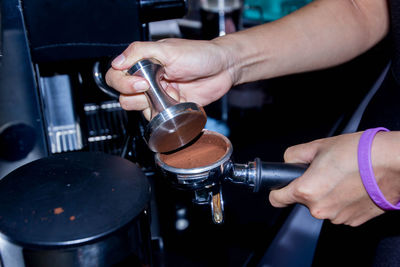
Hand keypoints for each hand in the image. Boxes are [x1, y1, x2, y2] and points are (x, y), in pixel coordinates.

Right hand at [105, 38, 233, 119]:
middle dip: (134, 94)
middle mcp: (147, 79)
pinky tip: (173, 104)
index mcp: (143, 62)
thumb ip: (140, 51)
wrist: (224, 69)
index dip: (123, 82)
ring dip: (148, 105)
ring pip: (136, 108)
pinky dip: (160, 114)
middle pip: (122, 94)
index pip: (116, 74)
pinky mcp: (168, 108)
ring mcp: (157, 95)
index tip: (141, 82)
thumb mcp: (167, 48)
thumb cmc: (200, 54)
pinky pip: (155, 117)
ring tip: (166, 95)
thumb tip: (117, 62)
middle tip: (151, 88)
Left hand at [269, 131, 399, 226]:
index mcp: (307, 190)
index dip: (277, 190)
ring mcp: (337, 217)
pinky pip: (338, 210)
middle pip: (303, 200)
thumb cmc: (360, 153)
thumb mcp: (318, 146)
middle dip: (309, 187)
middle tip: (325, 171)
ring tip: (342, 177)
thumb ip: (295, 155)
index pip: (277, 199)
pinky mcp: (353, 221)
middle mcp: (320, 208)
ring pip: (322, 205)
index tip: (280, 187)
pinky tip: (352, 187)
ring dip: (327, 194)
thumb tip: (288, 161)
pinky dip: (342, 201)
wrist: (393, 163)